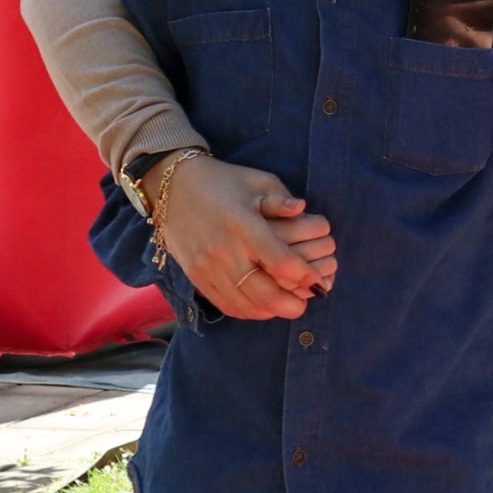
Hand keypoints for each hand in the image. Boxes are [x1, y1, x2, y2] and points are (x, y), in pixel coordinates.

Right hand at [153, 156, 335, 319]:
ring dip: (271, 311)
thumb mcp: (257, 180)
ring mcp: (207, 267)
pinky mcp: (196, 276)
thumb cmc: (224, 181)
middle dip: (291, 304)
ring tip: (288, 307)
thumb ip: (281, 198)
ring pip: (245, 304)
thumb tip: (303, 209)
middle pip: (264, 292)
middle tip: (308, 302)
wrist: (173, 188)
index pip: (280, 261)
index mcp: (244, 225)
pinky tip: (262, 308)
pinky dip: (247, 311)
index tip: (319, 281)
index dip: (305, 276)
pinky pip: (224, 304)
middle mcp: (225, 250)